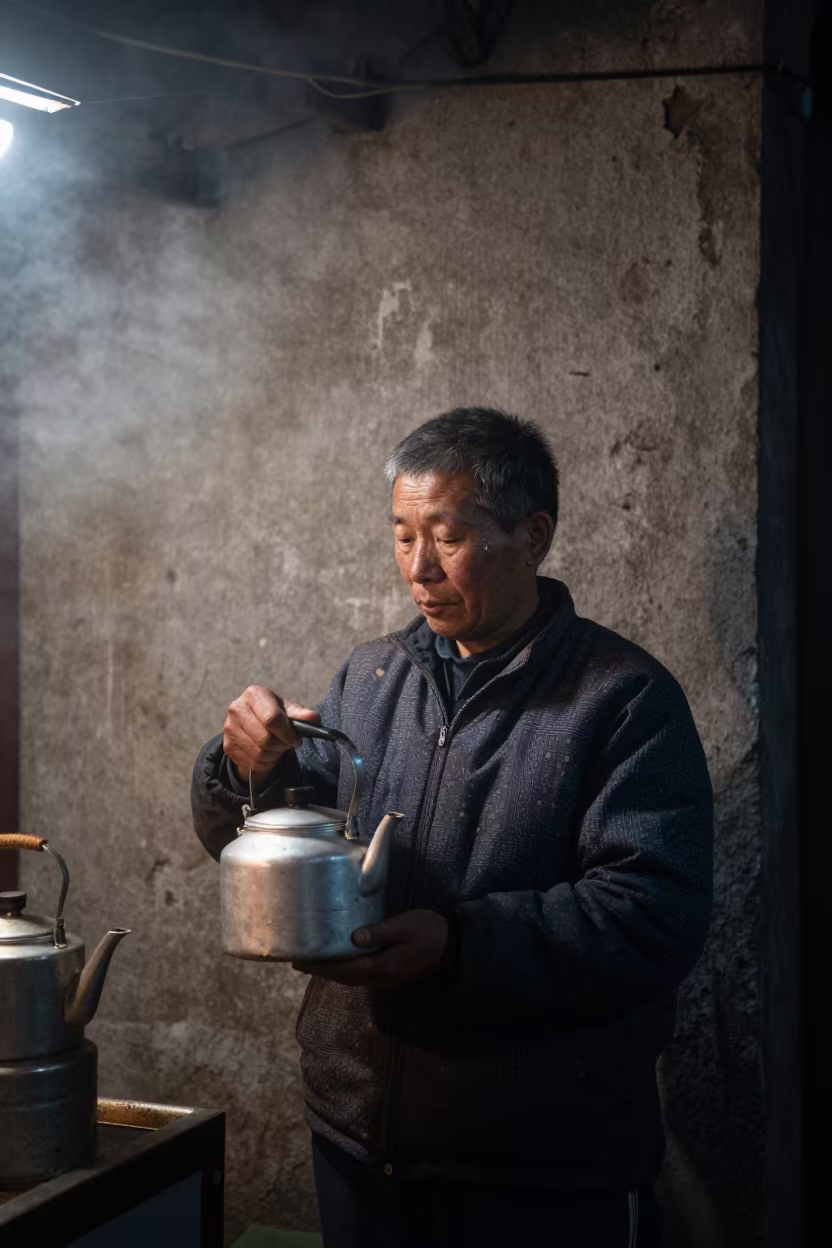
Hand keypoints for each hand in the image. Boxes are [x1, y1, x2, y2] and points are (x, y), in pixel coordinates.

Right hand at [223, 686, 319, 780]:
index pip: (272, 719)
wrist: (253, 722)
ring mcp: (229, 727)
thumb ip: (301, 714)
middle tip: (288, 744)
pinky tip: (269, 755)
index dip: (288, 733)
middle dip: (282, 745)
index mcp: (254, 694)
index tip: (296, 738)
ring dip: (274, 755)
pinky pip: (251, 762)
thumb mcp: (288, 710)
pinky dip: (265, 763)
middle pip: (265, 738)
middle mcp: (237, 708)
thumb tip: (314, 718)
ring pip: (258, 752)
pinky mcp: (227, 745)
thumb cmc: (274, 713)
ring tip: (279, 748)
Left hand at [292, 910, 449, 989]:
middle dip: (320, 970)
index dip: (320, 967)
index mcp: (381, 966)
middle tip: (297, 961)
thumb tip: (355, 936)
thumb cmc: (429, 931)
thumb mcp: (406, 926)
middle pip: (343, 977)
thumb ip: (381, 932)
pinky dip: (344, 969)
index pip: (343, 969)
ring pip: (350, 978)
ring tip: (312, 961)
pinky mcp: (389, 973)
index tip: (299, 961)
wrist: (453, 946)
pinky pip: (359, 974)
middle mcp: (379, 977)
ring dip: (330, 971)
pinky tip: (339, 959)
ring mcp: (385, 978)